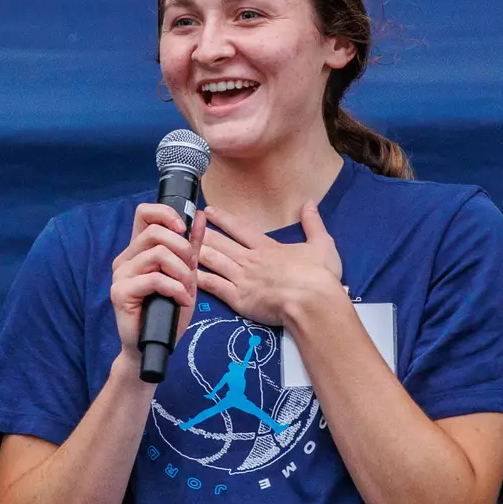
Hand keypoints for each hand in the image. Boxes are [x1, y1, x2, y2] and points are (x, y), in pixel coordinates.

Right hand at [110, 202, 206, 367]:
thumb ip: (191, 247)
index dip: (165, 214)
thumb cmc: (168, 312)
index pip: (144, 213)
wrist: (153, 346)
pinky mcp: (120, 292)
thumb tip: (201, 216)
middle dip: (182, 249)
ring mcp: (121, 275)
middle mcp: (126, 259)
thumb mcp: (186, 275)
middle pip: (154, 232)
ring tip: (187, 290)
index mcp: (139, 250)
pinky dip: (175, 289)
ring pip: (156, 254)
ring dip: (181, 272)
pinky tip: (181, 300)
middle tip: (190, 271)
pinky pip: (154, 279)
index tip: (184, 228)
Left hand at [197, 200, 341, 326]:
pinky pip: (214, 286)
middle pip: (221, 243)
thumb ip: (313, 223)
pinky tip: (186, 273)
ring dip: (197, 252)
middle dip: (201, 233)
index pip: (240, 229)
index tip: (209, 211)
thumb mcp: (322, 244)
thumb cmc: (319, 276)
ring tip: (180, 245)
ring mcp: (242, 279)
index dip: (223, 219)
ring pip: (213, 261)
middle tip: (184, 226)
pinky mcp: (238, 298)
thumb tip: (310, 203)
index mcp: (268, 248)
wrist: (312, 300)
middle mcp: (251, 260)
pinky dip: (199, 278)